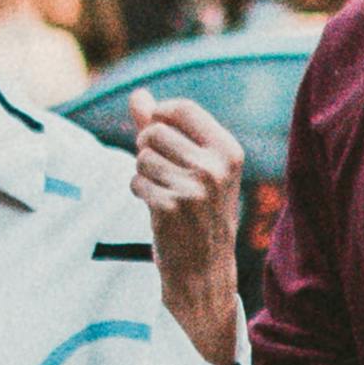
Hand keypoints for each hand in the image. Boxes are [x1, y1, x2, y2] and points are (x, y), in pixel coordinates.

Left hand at [130, 95, 248, 364]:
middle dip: (147, 148)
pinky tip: (158, 209)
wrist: (205, 270)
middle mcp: (215, 167)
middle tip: (164, 173)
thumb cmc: (199, 212)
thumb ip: (165, 127)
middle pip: (154, 131)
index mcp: (228, 151)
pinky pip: (136, 181)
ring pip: (141, 156)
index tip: (160, 137)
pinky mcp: (171, 208)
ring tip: (163, 192)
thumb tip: (137, 95)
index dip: (159, 117)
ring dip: (143, 173)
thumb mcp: (194, 166)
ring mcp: (194, 189)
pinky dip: (140, 193)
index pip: (180, 108)